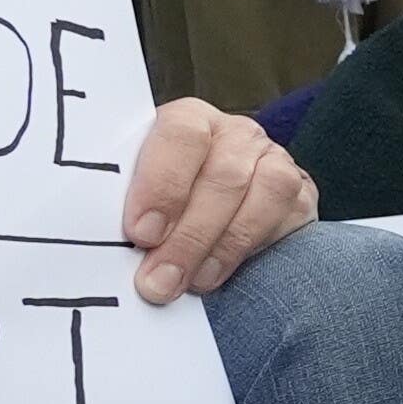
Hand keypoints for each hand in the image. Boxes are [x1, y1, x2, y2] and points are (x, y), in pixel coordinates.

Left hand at [117, 100, 314, 303]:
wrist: (209, 211)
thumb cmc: (159, 207)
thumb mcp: (134, 196)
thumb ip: (125, 207)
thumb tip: (101, 242)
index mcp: (187, 119)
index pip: (181, 134)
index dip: (162, 184)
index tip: (140, 233)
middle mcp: (235, 132)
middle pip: (223, 175)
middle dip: (188, 236)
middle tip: (158, 282)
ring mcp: (273, 159)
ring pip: (264, 192)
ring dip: (224, 246)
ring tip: (193, 284)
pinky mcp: (301, 192)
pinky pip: (290, 215)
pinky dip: (253, 248)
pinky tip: (221, 273)